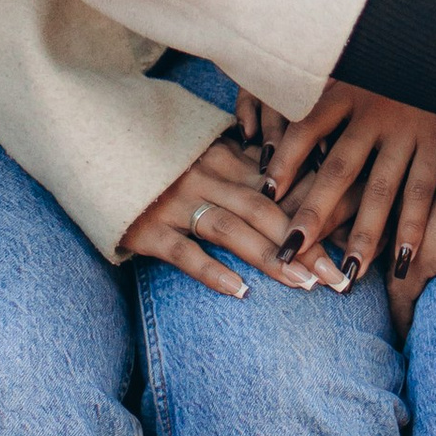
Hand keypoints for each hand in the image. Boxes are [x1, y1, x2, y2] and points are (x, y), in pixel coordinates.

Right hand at [118, 129, 337, 300]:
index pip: (278, 188)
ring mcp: (174, 202)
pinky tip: (239, 291)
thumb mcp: (196, 147)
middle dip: (307, 245)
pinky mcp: (146, 228)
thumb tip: (282, 180)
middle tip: (339, 278)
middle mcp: (203, 177)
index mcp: (220, 156)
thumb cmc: (151, 154)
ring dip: (271, 259)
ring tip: (304, 286)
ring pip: (232, 231)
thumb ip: (235, 162)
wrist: (87, 144)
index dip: (314, 216)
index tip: (347, 242)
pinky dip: (212, 271)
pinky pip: (184, 252)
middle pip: (267, 212)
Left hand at [255, 80, 435, 287]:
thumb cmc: (389, 69)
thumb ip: (320, 97)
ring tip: (346, 275)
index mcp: (345, 93)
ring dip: (362, 235)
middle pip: (337, 170)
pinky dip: (411, 228)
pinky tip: (399, 261)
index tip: (265, 193)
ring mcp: (407, 131)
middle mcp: (374, 113)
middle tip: (289, 251)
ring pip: (379, 190)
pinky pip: (421, 193)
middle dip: (313, 214)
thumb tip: (271, 131)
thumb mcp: (351, 72)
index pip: (306, 129)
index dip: (285, 160)